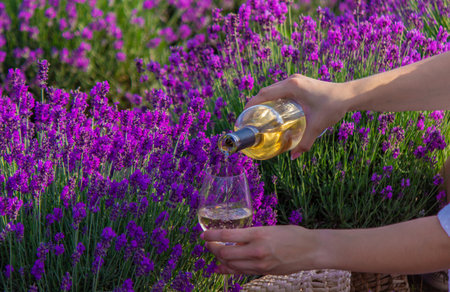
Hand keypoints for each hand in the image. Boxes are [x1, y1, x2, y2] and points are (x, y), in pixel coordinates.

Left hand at [201, 225, 319, 274]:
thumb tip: (234, 238)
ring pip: (231, 264)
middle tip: (208, 243)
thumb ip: (252, 235)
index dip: (211, 235)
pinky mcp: (263, 272)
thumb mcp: (270, 229)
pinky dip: (228, 269)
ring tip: (215, 253)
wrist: (312, 250)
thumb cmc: (293, 234)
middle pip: (225, 253)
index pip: (227, 236)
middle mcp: (257, 250)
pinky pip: (241, 272)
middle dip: (212, 248)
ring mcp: (260, 264)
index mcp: (258, 234)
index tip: (203, 235)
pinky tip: (221, 268)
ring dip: (219, 259)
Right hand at [246, 74, 349, 158]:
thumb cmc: (333, 106)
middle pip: (266, 91)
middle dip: (255, 104)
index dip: (251, 104)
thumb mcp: (317, 125)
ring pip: (273, 89)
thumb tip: (294, 156)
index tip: (244, 115)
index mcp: (292, 87)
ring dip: (264, 101)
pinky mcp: (299, 82)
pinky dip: (273, 98)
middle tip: (249, 119)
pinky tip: (273, 110)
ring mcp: (295, 80)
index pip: (264, 94)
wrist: (348, 94)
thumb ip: (305, 142)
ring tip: (258, 116)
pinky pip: (280, 90)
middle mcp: (291, 80)